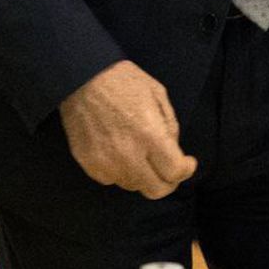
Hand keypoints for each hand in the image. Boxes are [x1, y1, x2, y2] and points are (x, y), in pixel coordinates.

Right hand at [58, 61, 196, 198]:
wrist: (80, 78)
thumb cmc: (123, 81)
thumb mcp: (158, 93)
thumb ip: (170, 125)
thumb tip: (174, 151)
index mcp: (149, 134)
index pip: (174, 172)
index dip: (186, 170)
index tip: (187, 162)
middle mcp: (128, 155)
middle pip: (155, 190)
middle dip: (168, 182)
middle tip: (168, 168)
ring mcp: (106, 163)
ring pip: (133, 186)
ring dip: (142, 175)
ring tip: (140, 154)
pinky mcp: (89, 165)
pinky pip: (111, 179)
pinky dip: (119, 171)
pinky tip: (119, 152)